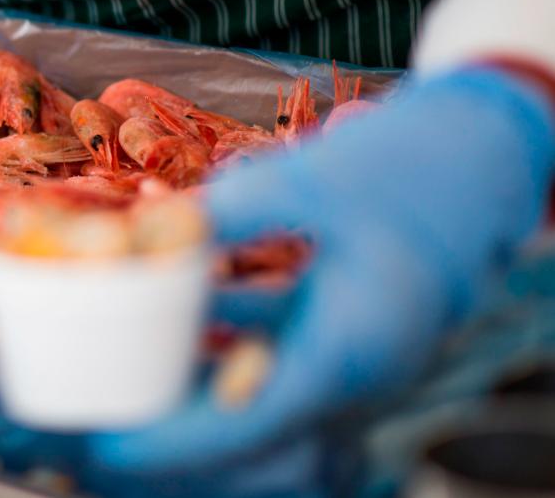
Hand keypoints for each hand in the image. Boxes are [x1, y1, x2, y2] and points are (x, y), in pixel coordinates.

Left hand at [93, 66, 554, 472]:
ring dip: (192, 367)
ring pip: (254, 375)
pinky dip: (223, 326)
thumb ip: (229, 211)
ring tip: (123, 352)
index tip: (108, 444)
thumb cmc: (417, 164)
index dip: (172, 441)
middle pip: (243, 411)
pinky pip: (272, 338)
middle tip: (101, 398)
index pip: (248, 425)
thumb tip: (151, 230)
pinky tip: (178, 297)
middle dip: (170, 408)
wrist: (491, 148)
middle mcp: (353, 364)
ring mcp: (352, 345)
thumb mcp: (313, 180)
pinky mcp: (346, 317)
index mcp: (351, 350)